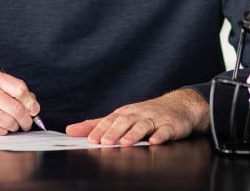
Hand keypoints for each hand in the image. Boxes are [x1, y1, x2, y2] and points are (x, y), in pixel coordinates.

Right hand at [0, 71, 41, 134]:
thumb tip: (34, 106)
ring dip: (14, 127)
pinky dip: (3, 132)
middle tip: (27, 123)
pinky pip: (0, 132)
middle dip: (26, 120)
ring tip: (8, 124)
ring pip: (10, 122)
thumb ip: (13, 92)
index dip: (31, 101)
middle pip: (17, 109)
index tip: (34, 109)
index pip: (20, 89)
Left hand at [64, 88, 208, 145]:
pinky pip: (165, 130)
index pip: (109, 121)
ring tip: (125, 143)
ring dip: (134, 134)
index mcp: (124, 113)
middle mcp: (138, 114)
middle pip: (125, 121)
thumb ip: (96, 125)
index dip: (100, 130)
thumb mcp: (120, 117)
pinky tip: (155, 141)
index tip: (90, 139)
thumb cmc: (145, 113)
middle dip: (114, 131)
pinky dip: (160, 135)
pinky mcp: (171, 125)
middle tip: (104, 142)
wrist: (179, 105)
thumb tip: (71, 130)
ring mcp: (155, 119)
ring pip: (143, 125)